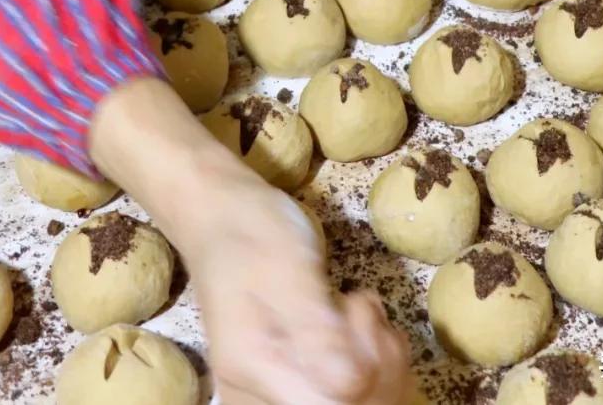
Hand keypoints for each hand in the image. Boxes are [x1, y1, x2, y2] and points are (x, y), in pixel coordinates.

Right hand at [90, 80, 413, 404]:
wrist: (222, 217)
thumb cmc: (252, 231)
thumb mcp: (287, 265)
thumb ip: (315, 327)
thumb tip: (353, 385)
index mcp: (252, 368)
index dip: (362, 370)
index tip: (353, 310)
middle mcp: (260, 395)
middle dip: (376, 356)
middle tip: (357, 300)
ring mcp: (279, 392)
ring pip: (366, 402)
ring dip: (380, 352)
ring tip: (356, 304)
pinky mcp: (299, 383)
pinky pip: (359, 392)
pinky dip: (376, 355)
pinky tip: (359, 320)